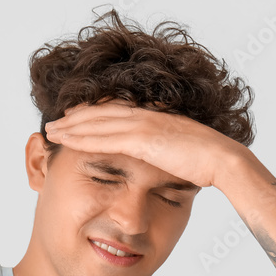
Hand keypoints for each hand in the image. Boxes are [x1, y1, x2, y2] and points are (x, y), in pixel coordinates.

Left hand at [43, 99, 247, 189]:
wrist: (223, 160)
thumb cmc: (209, 162)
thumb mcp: (181, 154)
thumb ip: (166, 153)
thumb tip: (162, 161)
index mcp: (155, 118)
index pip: (115, 112)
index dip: (91, 115)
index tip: (73, 118)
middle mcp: (145, 117)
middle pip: (100, 113)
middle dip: (74, 118)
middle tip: (53, 123)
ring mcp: (142, 126)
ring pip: (97, 123)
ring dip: (71, 127)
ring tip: (51, 130)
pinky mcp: (142, 139)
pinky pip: (104, 137)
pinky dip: (83, 137)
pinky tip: (66, 140)